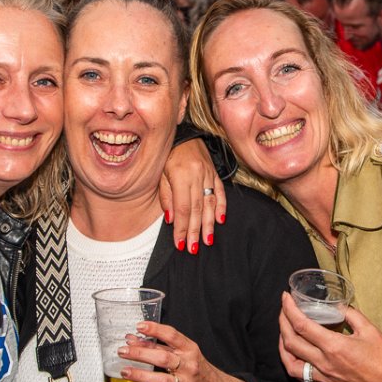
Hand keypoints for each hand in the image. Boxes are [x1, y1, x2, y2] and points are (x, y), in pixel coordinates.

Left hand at [120, 321, 250, 381]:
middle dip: (140, 353)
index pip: (172, 336)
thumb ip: (160, 346)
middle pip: (163, 358)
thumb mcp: (185, 354)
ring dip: (141, 375)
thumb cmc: (198, 371)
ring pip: (162, 380)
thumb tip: (134, 339)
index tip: (139, 326)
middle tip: (123, 351)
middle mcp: (189, 367)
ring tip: (125, 372)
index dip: (155, 330)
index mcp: (190, 350)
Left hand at [159, 138, 225, 253]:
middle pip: (197, 209)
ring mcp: (208, 174)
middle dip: (195, 230)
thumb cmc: (167, 155)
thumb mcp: (159, 173)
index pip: (182, 208)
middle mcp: (197, 175)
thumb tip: (170, 219)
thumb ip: (165, 196)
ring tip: (207, 240)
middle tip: (194, 248)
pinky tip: (220, 220)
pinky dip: (221, 206)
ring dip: (209, 224)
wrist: (183, 134)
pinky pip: (220, 191)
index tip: (180, 243)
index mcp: (181, 176)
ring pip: (209, 203)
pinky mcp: (215, 173)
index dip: (182, 227)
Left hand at [278, 293, 381, 381]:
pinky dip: (293, 363)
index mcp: (334, 347)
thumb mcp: (369, 329)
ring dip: (282, 346)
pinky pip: (302, 377)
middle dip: (282, 322)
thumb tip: (338, 305)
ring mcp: (324, 377)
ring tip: (284, 333)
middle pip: (291, 342)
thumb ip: (350, 314)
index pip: (301, 325)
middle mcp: (325, 363)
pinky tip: (296, 354)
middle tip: (283, 310)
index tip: (285, 297)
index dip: (289, 309)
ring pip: (290, 364)